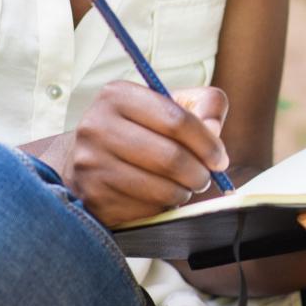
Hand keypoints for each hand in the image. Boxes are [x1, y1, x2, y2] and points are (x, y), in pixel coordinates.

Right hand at [62, 81, 229, 226]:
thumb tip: (214, 129)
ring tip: (184, 186)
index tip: (219, 157)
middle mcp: (97, 127)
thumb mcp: (169, 103)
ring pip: (159, 189)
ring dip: (183, 192)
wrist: (86, 158)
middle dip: (199, 173)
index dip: (207, 142)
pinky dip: (162, 208)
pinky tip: (160, 197)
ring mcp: (91, 165)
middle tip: (205, 177)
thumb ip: (204, 104)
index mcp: (118, 95)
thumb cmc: (139, 127)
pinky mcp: (93, 198)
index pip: (176, 119)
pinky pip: (144, 211)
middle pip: (170, 157)